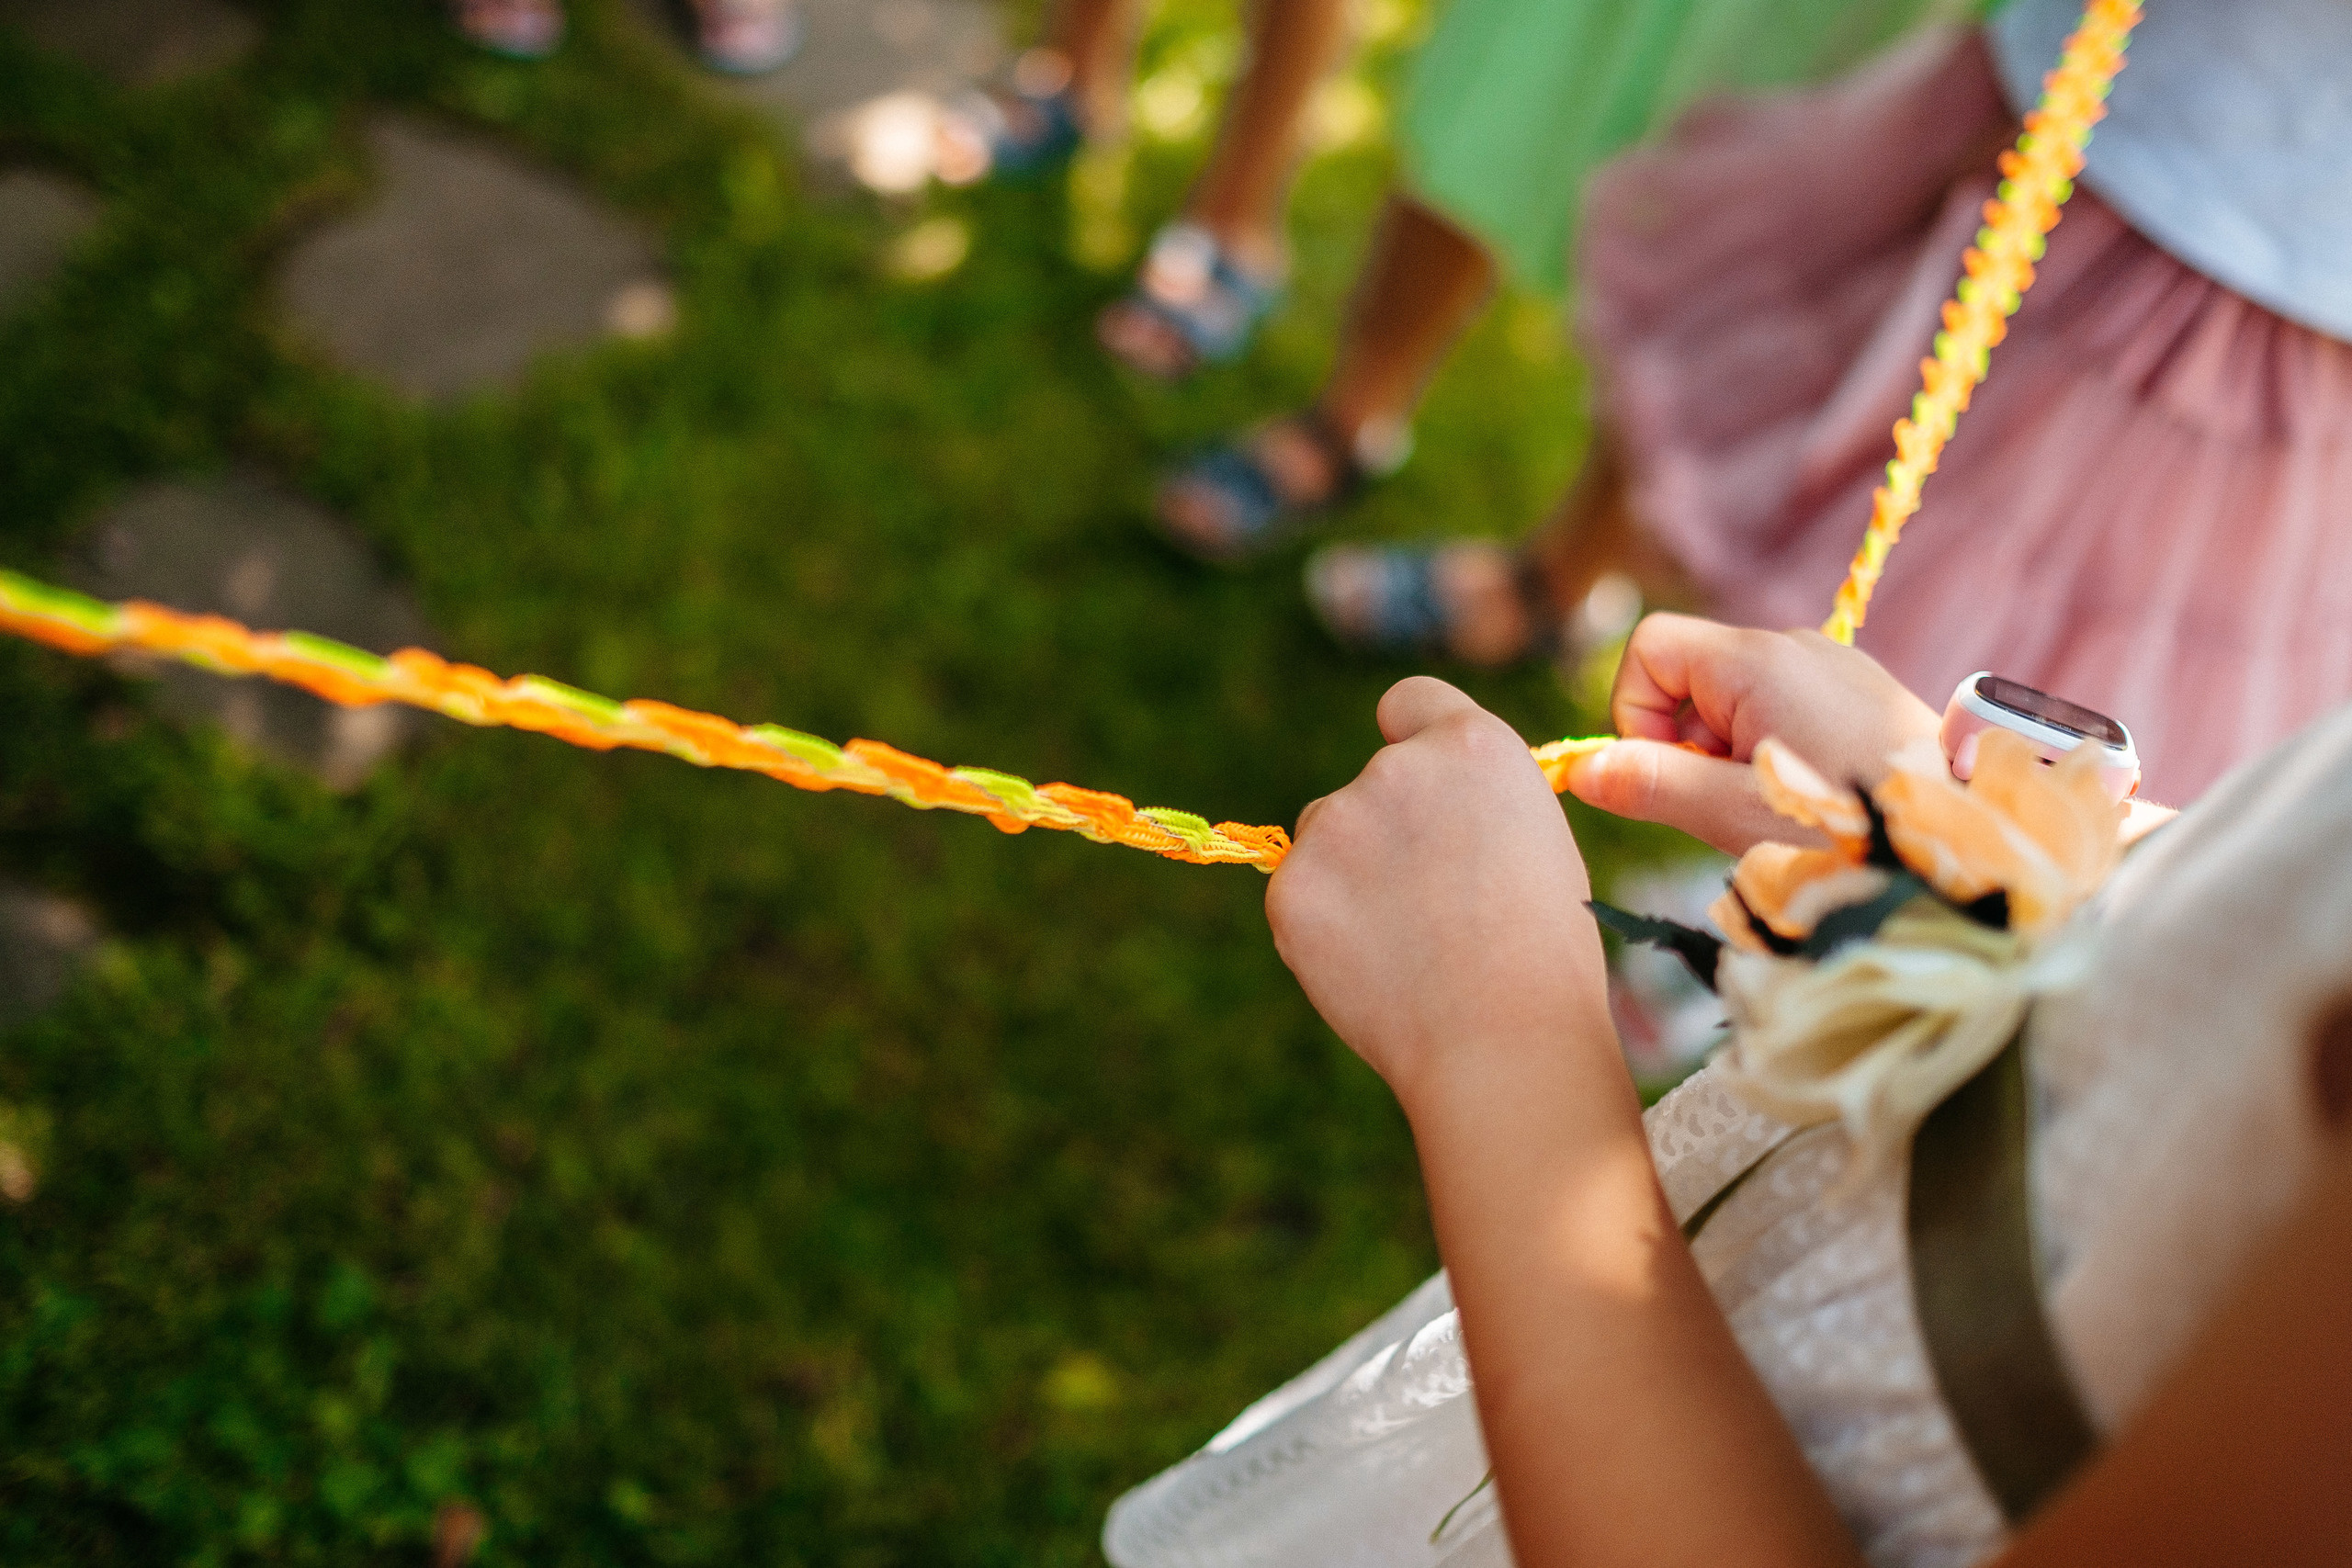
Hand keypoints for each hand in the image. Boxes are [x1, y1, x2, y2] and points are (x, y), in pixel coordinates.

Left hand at [1266, 678, 1610, 1109]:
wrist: (1502, 1039)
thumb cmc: (1542, 954)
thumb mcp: (1537, 839)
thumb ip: (1472, 801)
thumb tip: (1433, 806)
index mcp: (1472, 745)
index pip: (1408, 703)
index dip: (1412, 740)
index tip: (1418, 783)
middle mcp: (1396, 768)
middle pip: (1366, 786)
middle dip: (1384, 832)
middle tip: (1432, 907)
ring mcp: (1335, 825)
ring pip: (1326, 840)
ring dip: (1350, 876)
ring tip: (1411, 946)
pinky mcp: (1290, 886)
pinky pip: (1298, 895)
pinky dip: (1324, 928)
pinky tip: (1376, 969)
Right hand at [1563, 614, 1941, 853]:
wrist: (1968, 837)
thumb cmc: (1851, 824)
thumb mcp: (1736, 814)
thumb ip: (1652, 785)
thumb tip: (1580, 769)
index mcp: (1757, 661)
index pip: (1650, 647)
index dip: (1636, 711)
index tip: (1671, 775)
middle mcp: (1793, 646)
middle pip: (1690, 677)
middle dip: (1687, 743)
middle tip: (1729, 803)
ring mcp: (1830, 666)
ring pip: (1735, 700)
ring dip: (1730, 754)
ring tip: (1776, 805)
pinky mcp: (1858, 693)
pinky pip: (1782, 709)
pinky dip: (1771, 751)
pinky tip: (1810, 794)